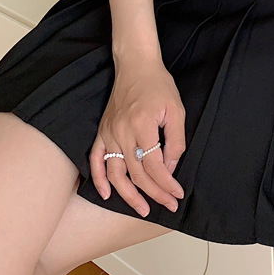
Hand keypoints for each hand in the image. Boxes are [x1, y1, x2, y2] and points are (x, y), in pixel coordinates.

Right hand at [89, 49, 185, 216]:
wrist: (136, 65)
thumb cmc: (159, 85)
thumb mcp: (176, 110)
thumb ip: (175, 141)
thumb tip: (170, 168)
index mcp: (143, 125)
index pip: (155, 166)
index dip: (167, 184)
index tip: (177, 194)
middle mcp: (123, 131)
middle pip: (137, 173)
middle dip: (154, 194)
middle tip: (168, 205)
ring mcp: (109, 132)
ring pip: (116, 173)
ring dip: (128, 195)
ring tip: (142, 209)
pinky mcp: (102, 131)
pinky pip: (96, 160)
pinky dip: (99, 179)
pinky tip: (106, 195)